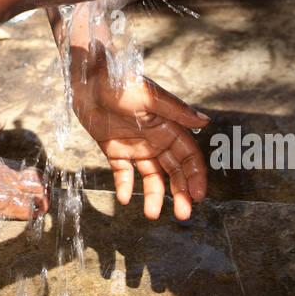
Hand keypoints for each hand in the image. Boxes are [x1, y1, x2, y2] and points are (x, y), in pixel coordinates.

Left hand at [68, 42, 208, 220]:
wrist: (88, 78)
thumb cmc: (121, 83)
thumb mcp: (150, 97)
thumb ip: (177, 111)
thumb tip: (206, 122)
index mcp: (168, 127)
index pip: (188, 156)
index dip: (195, 176)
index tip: (198, 197)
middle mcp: (155, 139)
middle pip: (173, 171)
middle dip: (180, 193)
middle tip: (183, 216)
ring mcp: (135, 145)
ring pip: (150, 176)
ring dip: (154, 195)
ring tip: (152, 214)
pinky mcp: (114, 148)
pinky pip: (123, 172)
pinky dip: (125, 185)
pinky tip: (125, 198)